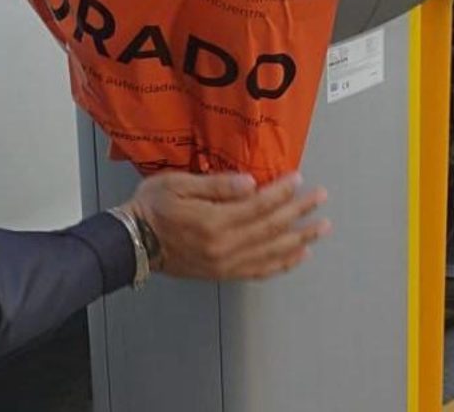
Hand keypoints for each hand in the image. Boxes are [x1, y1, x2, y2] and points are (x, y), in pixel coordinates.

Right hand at [121, 172, 329, 280]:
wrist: (133, 242)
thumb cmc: (152, 208)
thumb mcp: (178, 184)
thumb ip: (216, 185)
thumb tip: (250, 183)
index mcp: (213, 222)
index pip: (258, 205)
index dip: (282, 192)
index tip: (299, 180)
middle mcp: (224, 246)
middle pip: (271, 228)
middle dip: (299, 212)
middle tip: (320, 199)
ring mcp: (225, 263)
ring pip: (272, 252)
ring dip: (300, 239)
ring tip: (321, 228)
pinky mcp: (223, 273)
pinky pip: (260, 271)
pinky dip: (282, 264)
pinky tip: (298, 255)